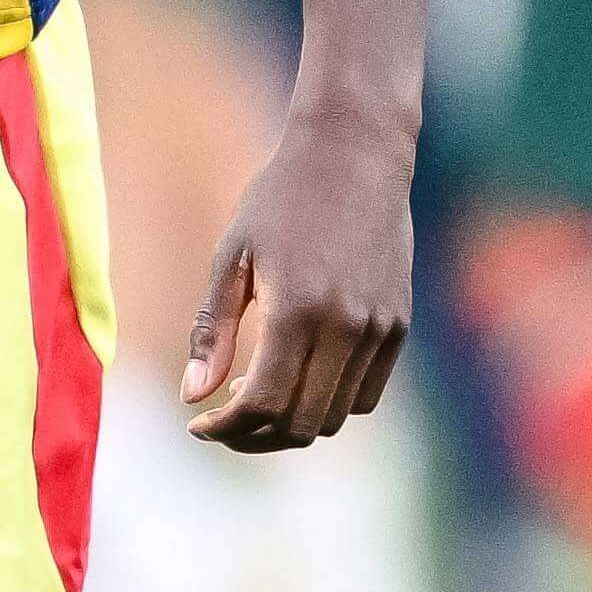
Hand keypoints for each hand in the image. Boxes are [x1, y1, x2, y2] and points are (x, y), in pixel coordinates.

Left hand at [183, 106, 413, 452]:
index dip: (227, 427)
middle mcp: (345, 328)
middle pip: (302, 424)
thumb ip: (212, 329)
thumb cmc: (281, 198)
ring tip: (255, 398)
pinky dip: (330, 403)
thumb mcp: (232, 256)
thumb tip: (192, 395)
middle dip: (255, 437)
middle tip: (223, 421)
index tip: (198, 424)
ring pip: (336, 417)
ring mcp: (379, 330)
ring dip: (292, 424)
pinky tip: (298, 379)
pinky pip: (366, 394)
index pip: (264, 403)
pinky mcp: (399, 325)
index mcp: (297, 309)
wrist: (355, 154)